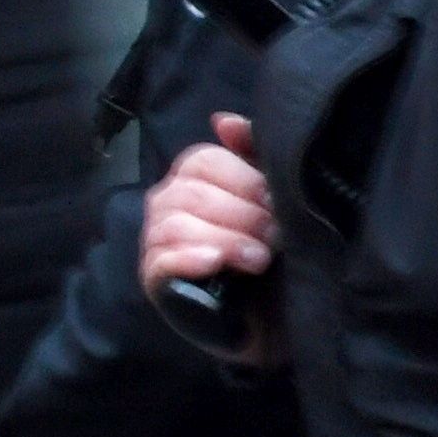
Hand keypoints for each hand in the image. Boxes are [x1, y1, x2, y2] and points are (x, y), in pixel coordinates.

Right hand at [142, 115, 282, 361]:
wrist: (282, 315)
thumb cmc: (277, 250)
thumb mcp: (274, 198)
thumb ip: (254, 154)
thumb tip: (223, 120)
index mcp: (195, 179)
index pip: (203, 160)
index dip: (245, 181)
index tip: (278, 203)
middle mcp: (168, 204)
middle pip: (190, 191)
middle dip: (242, 214)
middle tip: (277, 236)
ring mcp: (157, 242)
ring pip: (175, 223)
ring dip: (225, 238)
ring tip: (260, 258)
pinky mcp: (156, 280)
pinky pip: (161, 259)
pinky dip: (191, 258)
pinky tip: (217, 264)